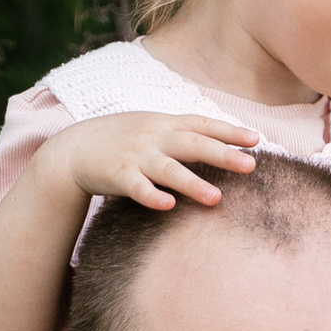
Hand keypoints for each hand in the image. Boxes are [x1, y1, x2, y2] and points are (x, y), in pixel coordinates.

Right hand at [45, 108, 259, 214]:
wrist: (74, 148)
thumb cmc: (123, 140)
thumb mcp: (154, 129)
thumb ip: (185, 135)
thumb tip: (226, 144)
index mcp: (165, 124)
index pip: (202, 124)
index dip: (228, 131)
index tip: (256, 139)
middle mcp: (154, 137)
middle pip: (192, 144)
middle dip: (222, 154)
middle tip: (251, 165)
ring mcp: (136, 156)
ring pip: (168, 169)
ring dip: (192, 183)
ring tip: (216, 199)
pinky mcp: (117, 176)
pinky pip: (137, 188)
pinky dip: (152, 196)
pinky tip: (168, 206)